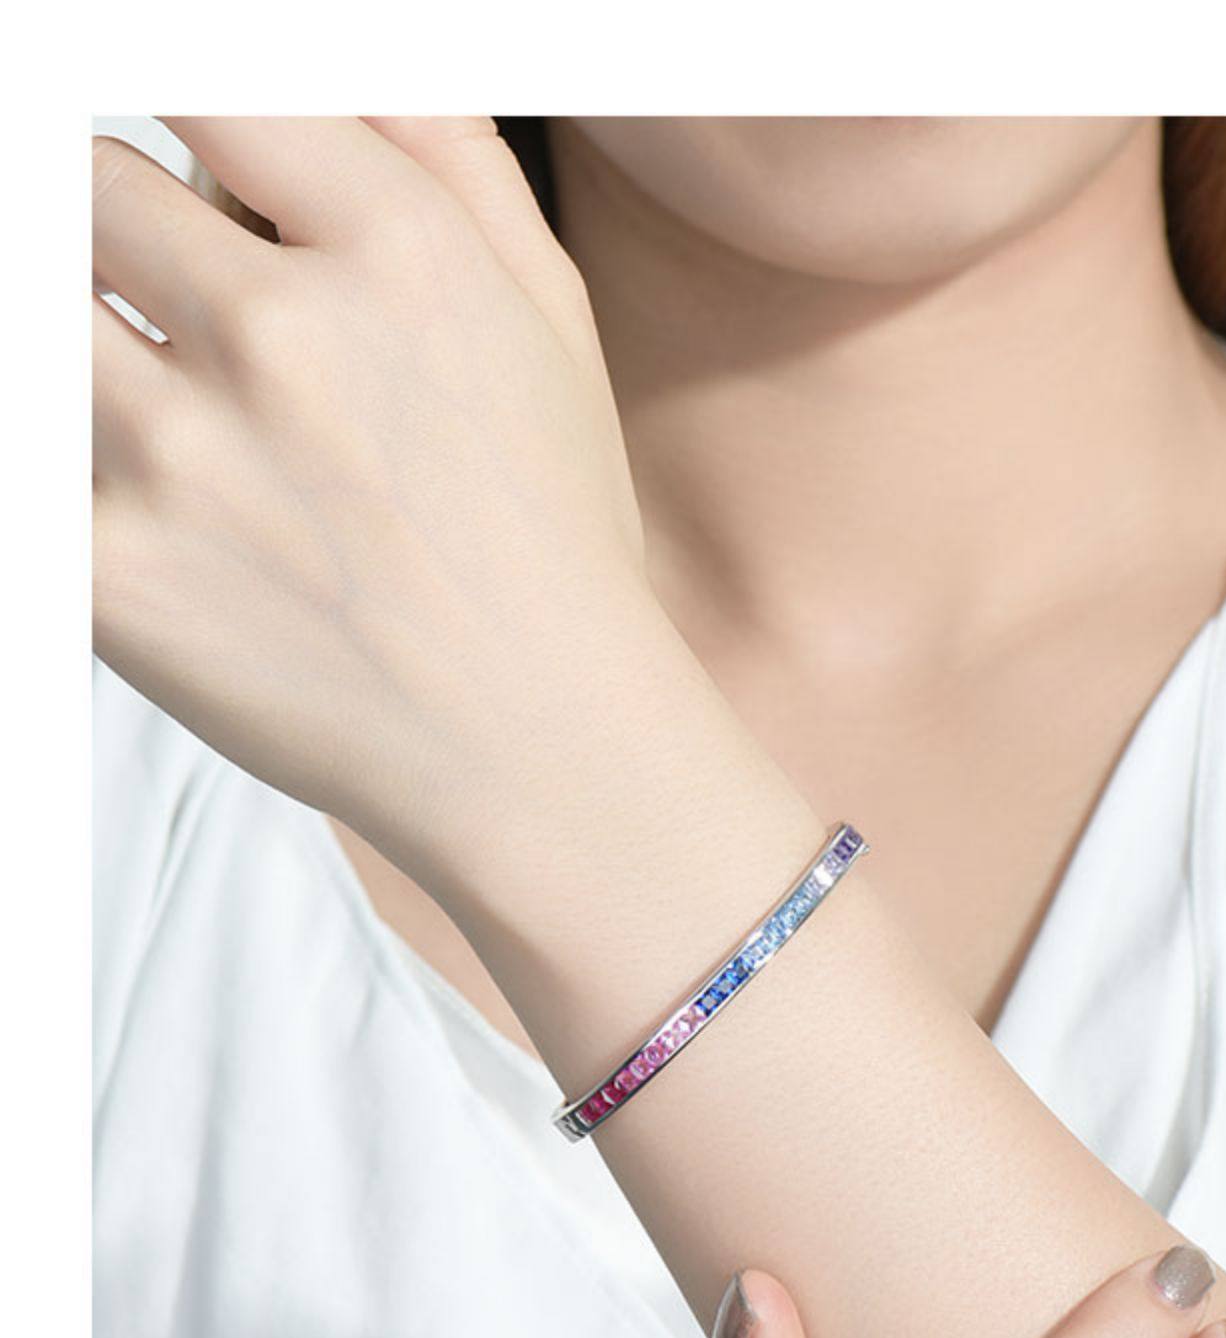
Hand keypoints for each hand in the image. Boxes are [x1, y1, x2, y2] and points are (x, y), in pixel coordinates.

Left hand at [92, 117, 668, 887]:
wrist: (539, 754)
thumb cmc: (547, 536)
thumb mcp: (544, 316)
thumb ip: (444, 144)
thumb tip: (340, 49)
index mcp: (400, 250)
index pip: (206, 75)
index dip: (173, 117)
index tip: (175, 180)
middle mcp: (285, 337)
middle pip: (85, 179)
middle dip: (119, 240)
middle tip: (186, 327)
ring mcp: (185, 458)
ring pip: (38, 302)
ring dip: (87, 347)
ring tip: (184, 431)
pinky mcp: (110, 576)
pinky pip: (23, 450)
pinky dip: (71, 463)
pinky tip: (163, 508)